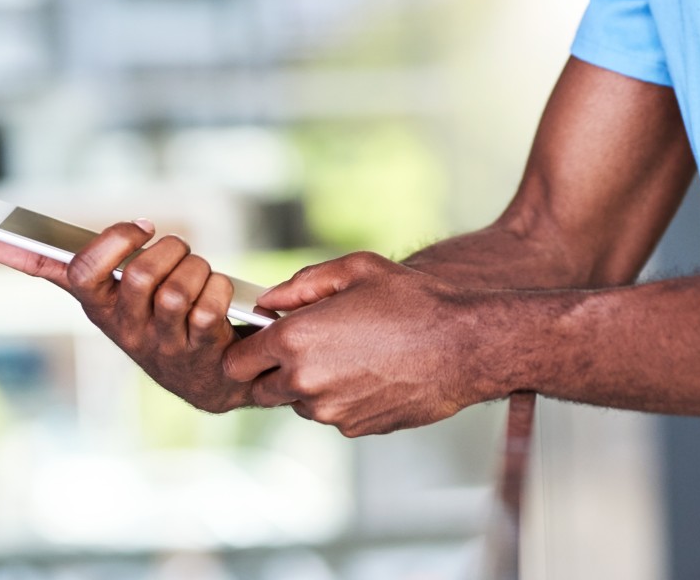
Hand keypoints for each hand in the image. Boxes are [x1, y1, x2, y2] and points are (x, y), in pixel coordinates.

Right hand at [0, 219, 251, 413]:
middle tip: (178, 253)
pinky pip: (209, 307)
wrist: (208, 377)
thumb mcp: (109, 292)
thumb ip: (60, 265)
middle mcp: (125, 328)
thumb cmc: (153, 318)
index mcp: (99, 306)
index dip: (108, 243)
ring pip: (179, 289)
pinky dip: (220, 290)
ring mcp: (161, 344)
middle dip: (171, 250)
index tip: (142, 226)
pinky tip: (217, 298)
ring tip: (199, 277)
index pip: (81, 274)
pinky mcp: (198, 353)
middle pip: (141, 274)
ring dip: (198, 269)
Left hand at [222, 251, 498, 435]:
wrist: (464, 346)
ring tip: (353, 354)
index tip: (262, 339)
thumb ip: (302, 284)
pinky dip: (342, 398)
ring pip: (299, 402)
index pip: (236, 361)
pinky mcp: (353, 428)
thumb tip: (268, 301)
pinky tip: (373, 372)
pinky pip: (332, 414)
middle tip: (310, 345)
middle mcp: (304, 381)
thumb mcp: (356, 270)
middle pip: (260, 388)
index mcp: (295, 339)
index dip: (246, 349)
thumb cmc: (414, 301)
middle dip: (274, 369)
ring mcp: (329, 410)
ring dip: (311, 384)